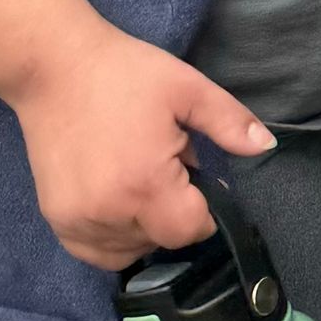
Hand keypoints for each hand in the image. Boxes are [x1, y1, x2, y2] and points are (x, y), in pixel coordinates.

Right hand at [11, 22, 275, 270]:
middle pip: (162, 240)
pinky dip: (114, 236)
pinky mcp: (57, 221)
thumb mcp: (187, 88)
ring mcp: (78, 221)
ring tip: (135, 175)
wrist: (53, 68)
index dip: (204, 208)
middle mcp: (110, 212)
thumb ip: (230, 122)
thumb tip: (267, 146)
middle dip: (173, 210)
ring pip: (131, 250)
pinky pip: (98, 253)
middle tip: (162, 162)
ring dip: (144, 225)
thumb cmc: (124, 74)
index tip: (195, 176)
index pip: (191, 229)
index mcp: (146, 183)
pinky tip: (116, 199)